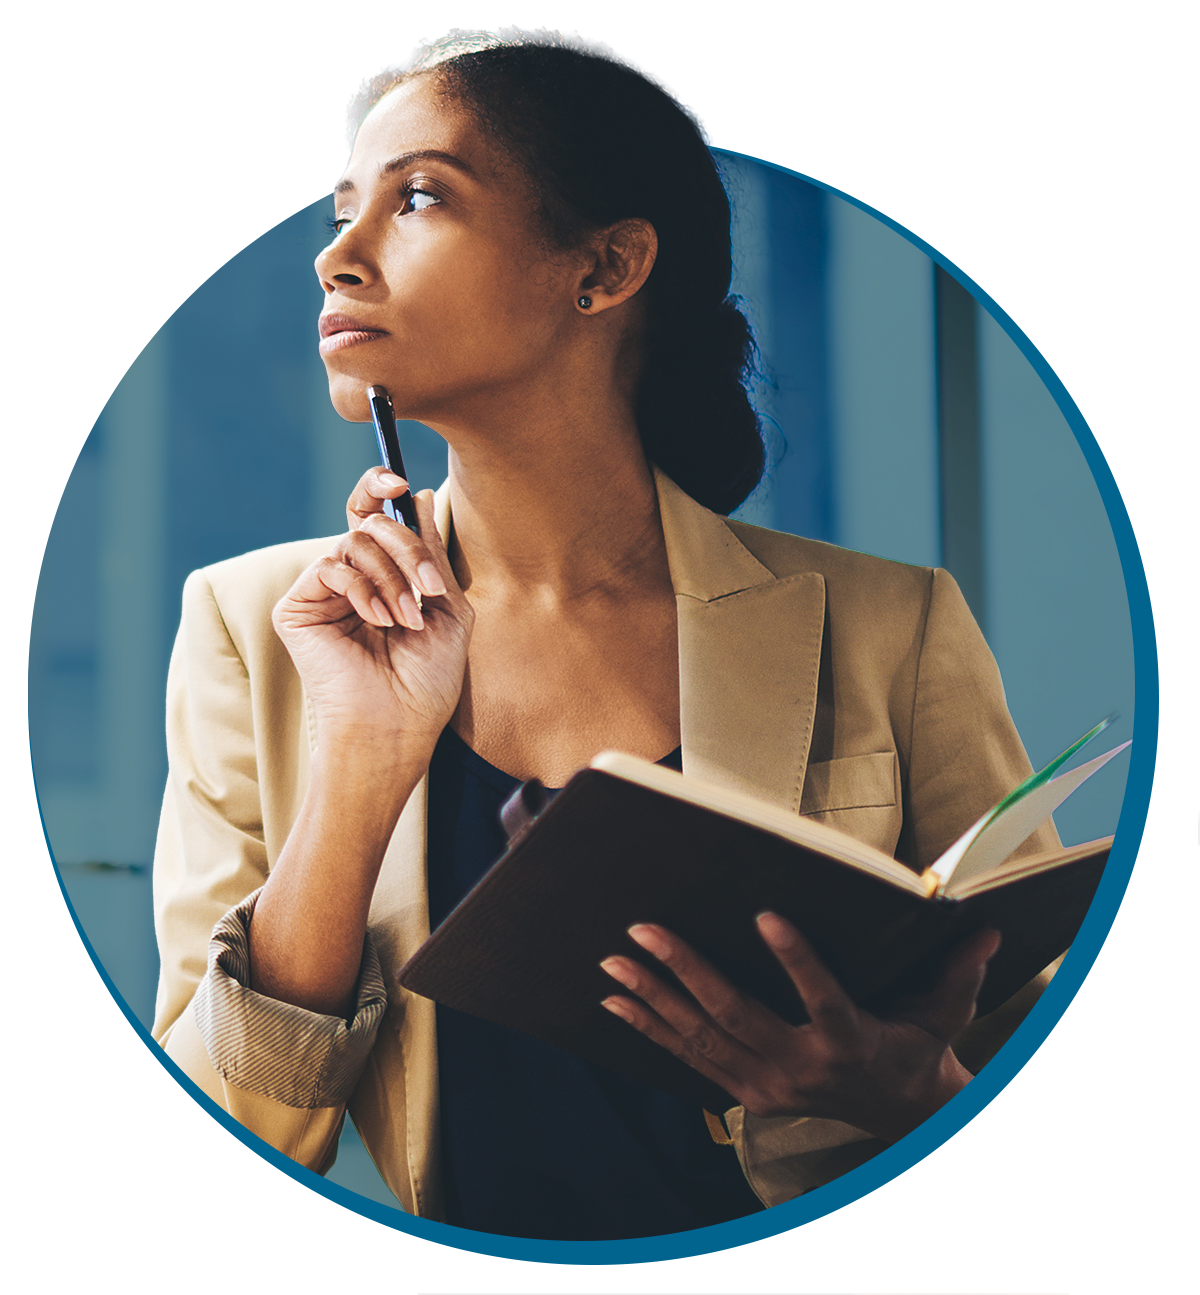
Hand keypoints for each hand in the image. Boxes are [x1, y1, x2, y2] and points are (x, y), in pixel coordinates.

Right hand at [272, 469, 473, 743]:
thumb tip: (419, 495)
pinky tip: (378, 622)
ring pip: (354, 541)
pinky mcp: (297, 608)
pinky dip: (362, 589)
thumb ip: (432, 554)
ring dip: (392, 577)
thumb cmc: (427, 680)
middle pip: (370, 522)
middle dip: (407, 548)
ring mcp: (322, 592)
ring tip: (407, 618)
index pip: (374, 517)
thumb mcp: (448, 609)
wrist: (398, 726)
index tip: (400, 482)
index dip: (380, 488)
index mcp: (383, 577)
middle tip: (428, 587)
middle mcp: (351, 579)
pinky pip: (329, 565)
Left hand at [599, 916, 999, 1143]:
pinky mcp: (747, 1094)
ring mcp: (768, 1086)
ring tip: (613, 962)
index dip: (795, 960)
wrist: (899, 1118)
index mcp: (850, 1041)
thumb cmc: (917, 1051)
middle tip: (643, 930)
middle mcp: (802, 1067)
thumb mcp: (945, 1015)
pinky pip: (690, 1059)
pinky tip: (616, 1004)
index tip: (765, 915)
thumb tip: (986, 928)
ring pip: (701, 1038)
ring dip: (654, 997)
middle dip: (684, 970)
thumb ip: (960, 971)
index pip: (822, 998)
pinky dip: (651, 1030)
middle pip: (736, 1016)